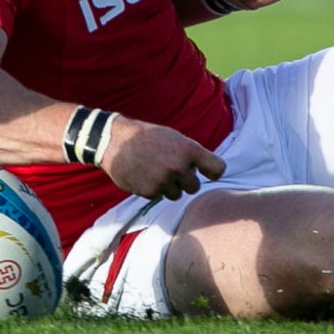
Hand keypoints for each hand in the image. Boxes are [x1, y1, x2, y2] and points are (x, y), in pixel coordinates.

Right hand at [101, 117, 225, 201]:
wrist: (115, 141)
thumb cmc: (147, 137)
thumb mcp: (174, 137)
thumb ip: (191, 154)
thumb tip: (209, 172)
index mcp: (189, 149)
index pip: (218, 169)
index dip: (213, 172)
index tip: (207, 173)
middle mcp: (179, 167)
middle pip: (195, 187)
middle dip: (185, 181)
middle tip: (170, 168)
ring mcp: (165, 181)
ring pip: (177, 194)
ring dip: (169, 186)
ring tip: (155, 170)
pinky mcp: (151, 192)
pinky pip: (160, 196)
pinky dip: (154, 189)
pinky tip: (145, 175)